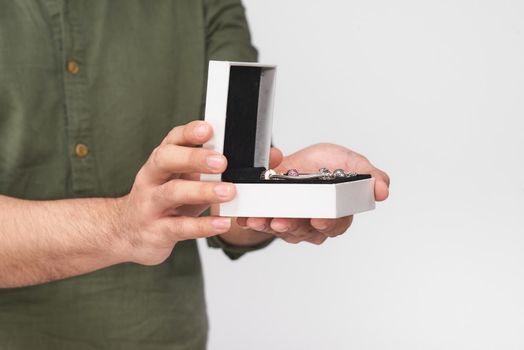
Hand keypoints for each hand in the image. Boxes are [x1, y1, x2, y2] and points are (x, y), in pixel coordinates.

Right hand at [115, 121, 235, 264]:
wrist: (126, 234)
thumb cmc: (161, 202)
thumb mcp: (177, 180)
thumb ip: (201, 169)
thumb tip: (235, 159)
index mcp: (159, 163)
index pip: (171, 141)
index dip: (188, 133)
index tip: (208, 129)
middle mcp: (151, 180)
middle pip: (166, 160)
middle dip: (193, 158)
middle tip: (221, 161)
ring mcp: (151, 205)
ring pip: (172, 193)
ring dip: (202, 191)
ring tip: (228, 192)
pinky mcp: (157, 232)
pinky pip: (180, 227)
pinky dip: (203, 226)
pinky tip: (223, 223)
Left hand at [236, 143, 389, 244]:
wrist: (293, 162)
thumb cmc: (322, 165)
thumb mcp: (350, 162)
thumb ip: (368, 175)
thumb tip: (382, 190)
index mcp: (335, 213)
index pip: (335, 225)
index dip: (327, 224)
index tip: (318, 219)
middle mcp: (313, 224)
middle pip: (305, 231)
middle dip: (293, 226)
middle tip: (283, 221)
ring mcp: (290, 224)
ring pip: (281, 230)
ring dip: (270, 224)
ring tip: (262, 218)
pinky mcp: (269, 219)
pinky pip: (261, 224)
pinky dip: (252, 220)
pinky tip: (247, 216)